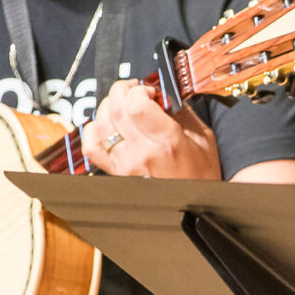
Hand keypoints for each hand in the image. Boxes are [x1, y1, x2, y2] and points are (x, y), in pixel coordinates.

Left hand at [82, 80, 221, 179]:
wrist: (194, 205)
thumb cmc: (201, 173)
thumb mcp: (203, 137)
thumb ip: (181, 111)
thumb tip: (162, 92)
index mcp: (167, 141)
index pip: (136, 105)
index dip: (138, 90)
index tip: (148, 90)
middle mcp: (142, 153)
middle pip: (116, 109)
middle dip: (121, 91)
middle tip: (132, 89)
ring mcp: (125, 164)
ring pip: (101, 124)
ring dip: (108, 106)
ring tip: (121, 104)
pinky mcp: (116, 172)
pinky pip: (91, 147)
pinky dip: (93, 130)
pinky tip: (105, 124)